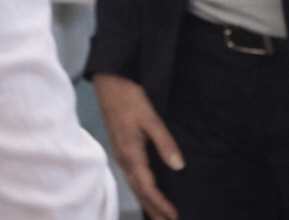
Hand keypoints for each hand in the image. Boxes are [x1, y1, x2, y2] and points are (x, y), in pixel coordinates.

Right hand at [93, 73, 181, 219]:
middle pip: (139, 191)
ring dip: (146, 202)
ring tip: (159, 215)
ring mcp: (120, 154)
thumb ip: (165, 143)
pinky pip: (131, 176)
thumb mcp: (151, 118)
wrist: (109, 82)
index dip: (160, 203)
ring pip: (134, 185)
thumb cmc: (129, 97)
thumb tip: (179, 166)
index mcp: (131, 154)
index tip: (174, 215)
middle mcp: (123, 158)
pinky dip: (140, 189)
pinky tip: (146, 191)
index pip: (147, 187)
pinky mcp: (120, 148)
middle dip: (153, 210)